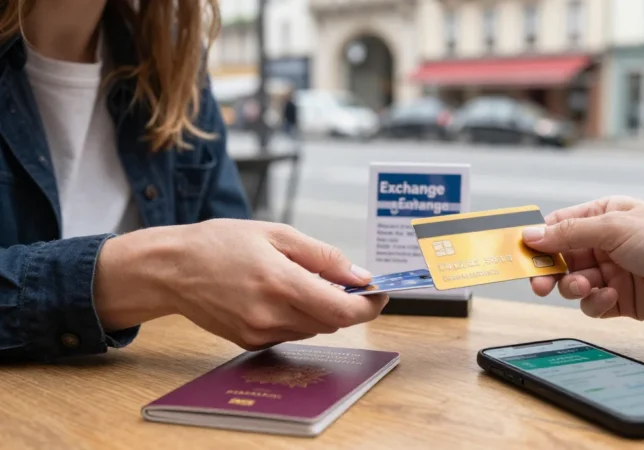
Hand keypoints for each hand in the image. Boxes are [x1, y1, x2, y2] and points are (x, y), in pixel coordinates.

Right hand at [94, 219, 386, 350]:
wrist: (171, 269)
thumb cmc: (219, 243)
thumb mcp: (276, 234)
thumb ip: (323, 257)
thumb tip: (359, 275)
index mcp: (281, 283)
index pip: (342, 311)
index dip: (369, 306)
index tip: (380, 295)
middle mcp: (271, 315)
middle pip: (332, 323)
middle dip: (347, 305)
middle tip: (349, 282)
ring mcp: (259, 333)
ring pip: (313, 330)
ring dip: (323, 310)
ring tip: (308, 281)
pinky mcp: (249, 342)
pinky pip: (291, 333)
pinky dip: (300, 317)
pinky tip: (284, 294)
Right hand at [522, 196, 643, 323]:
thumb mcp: (616, 228)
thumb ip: (569, 233)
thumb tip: (531, 235)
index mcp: (603, 215)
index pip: (557, 226)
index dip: (537, 240)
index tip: (518, 253)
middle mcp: (604, 243)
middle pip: (559, 258)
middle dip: (548, 271)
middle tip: (538, 283)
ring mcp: (612, 272)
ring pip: (572, 283)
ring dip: (573, 287)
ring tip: (586, 286)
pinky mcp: (620, 300)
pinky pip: (591, 304)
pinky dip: (595, 303)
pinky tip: (612, 297)